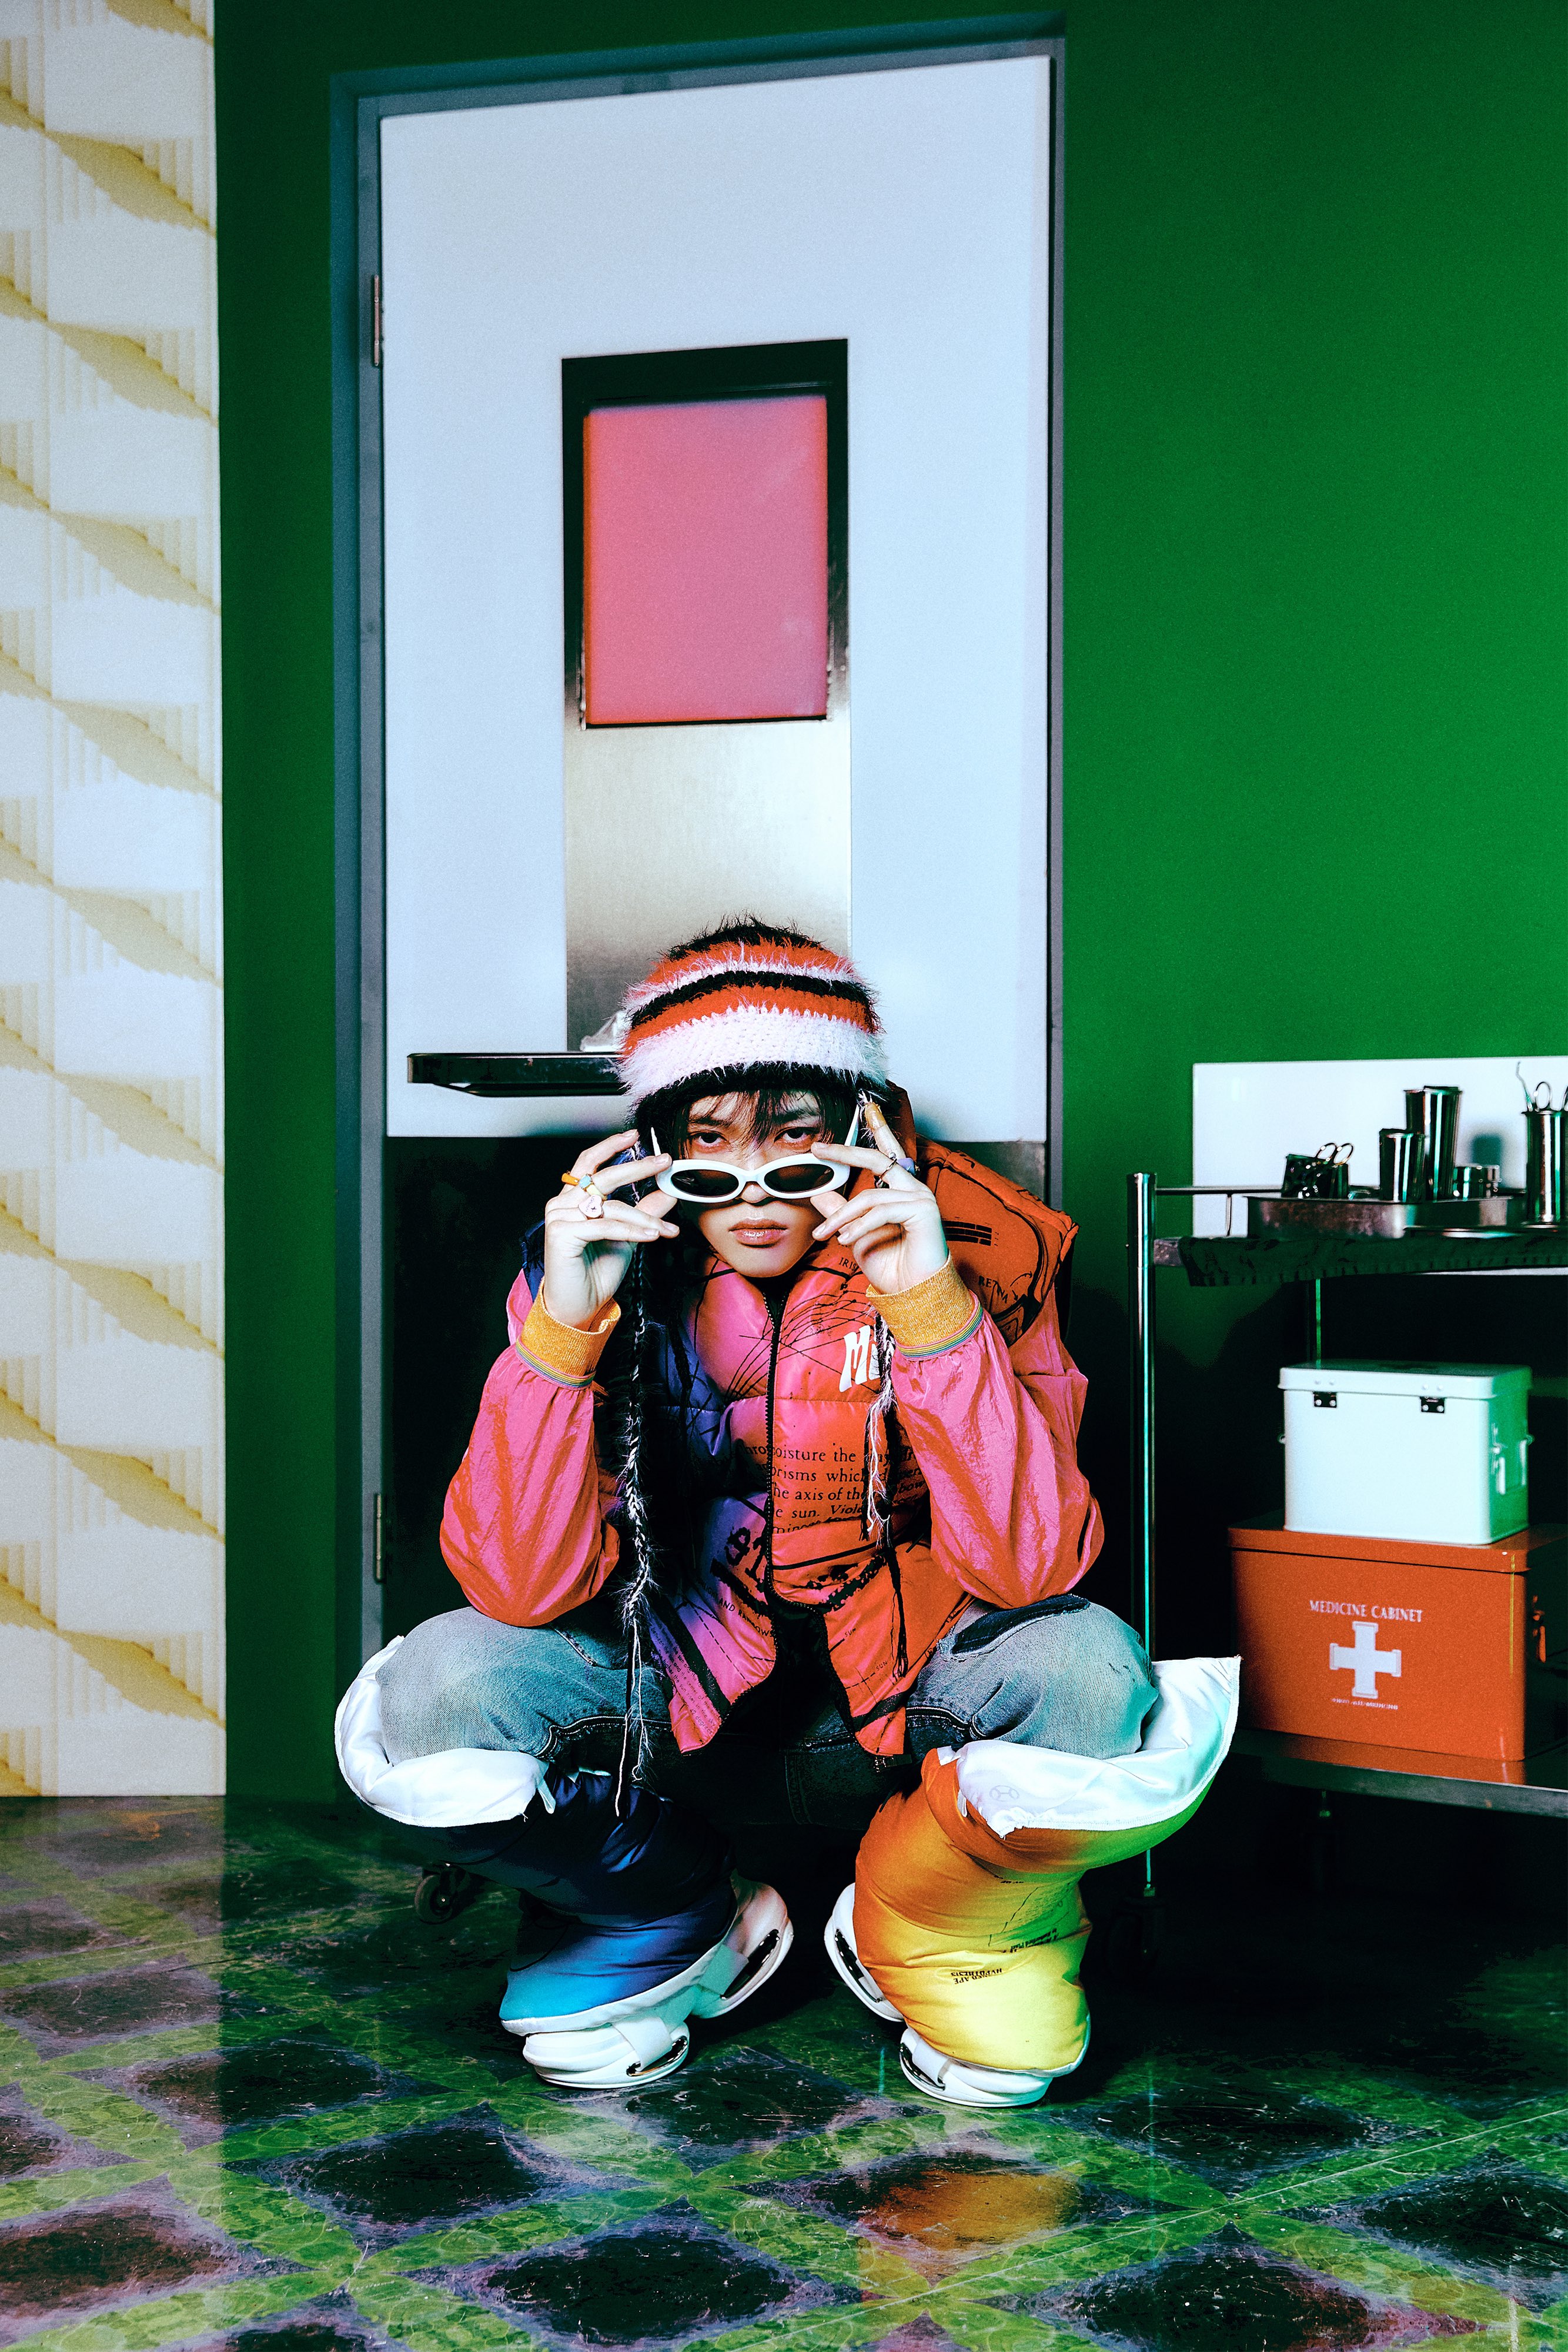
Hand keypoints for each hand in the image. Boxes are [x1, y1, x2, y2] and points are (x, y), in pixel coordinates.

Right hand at [541, 1130, 676, 1329]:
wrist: (579, 1305)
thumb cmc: (596, 1272)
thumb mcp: (628, 1236)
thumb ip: (644, 1211)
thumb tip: (667, 1191)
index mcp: (573, 1198)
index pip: (589, 1163)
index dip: (611, 1147)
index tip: (635, 1136)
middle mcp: (562, 1203)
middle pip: (603, 1177)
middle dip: (638, 1167)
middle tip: (664, 1161)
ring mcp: (559, 1217)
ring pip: (612, 1207)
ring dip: (645, 1218)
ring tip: (667, 1230)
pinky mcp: (561, 1233)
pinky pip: (606, 1226)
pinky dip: (632, 1231)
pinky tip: (652, 1236)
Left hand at [810, 1102, 947, 1294]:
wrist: (913, 1294)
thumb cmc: (892, 1267)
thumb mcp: (856, 1235)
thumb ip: (841, 1213)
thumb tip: (819, 1195)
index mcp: (901, 1192)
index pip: (887, 1155)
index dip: (878, 1130)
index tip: (866, 1109)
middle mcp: (914, 1189)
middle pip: (876, 1159)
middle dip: (845, 1152)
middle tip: (818, 1149)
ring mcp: (921, 1198)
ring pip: (869, 1196)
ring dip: (841, 1218)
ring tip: (824, 1235)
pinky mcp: (924, 1211)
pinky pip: (880, 1211)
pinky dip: (858, 1226)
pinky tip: (846, 1241)